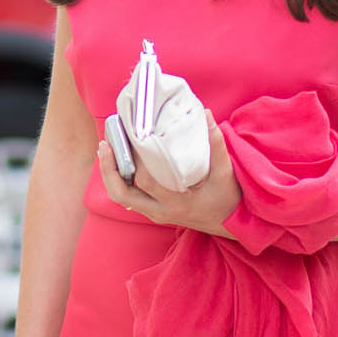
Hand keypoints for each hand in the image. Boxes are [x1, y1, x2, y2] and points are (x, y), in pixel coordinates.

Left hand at [96, 112, 239, 236]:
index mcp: (179, 201)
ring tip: (105, 149)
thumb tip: (205, 113)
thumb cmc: (229, 195)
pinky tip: (117, 162)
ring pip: (122, 198)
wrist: (232, 223)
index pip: (147, 181)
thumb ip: (215, 142)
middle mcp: (163, 211)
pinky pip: (129, 199)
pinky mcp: (155, 214)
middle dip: (112, 166)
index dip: (133, 160)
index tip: (129, 136)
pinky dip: (119, 181)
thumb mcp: (225, 170)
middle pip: (125, 192)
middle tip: (107, 141)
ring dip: (110, 175)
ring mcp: (157, 214)